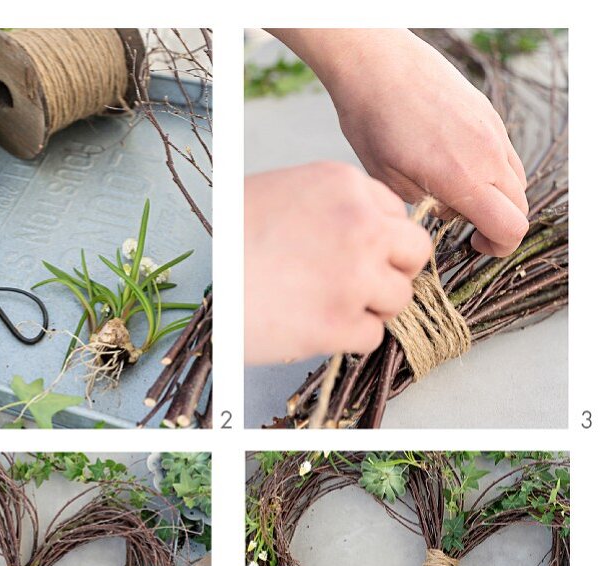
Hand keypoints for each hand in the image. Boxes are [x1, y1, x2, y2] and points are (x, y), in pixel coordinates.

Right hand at [244, 162, 431, 363]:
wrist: (192, 281)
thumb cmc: (225, 240)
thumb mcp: (277, 194)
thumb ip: (327, 207)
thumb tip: (360, 234)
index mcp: (344, 185)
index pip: (396, 215)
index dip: (378, 240)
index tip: (355, 255)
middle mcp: (361, 226)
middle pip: (414, 254)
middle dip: (392, 272)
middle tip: (359, 285)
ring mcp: (355, 277)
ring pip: (398, 299)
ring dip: (369, 308)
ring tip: (323, 306)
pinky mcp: (341, 324)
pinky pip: (371, 336)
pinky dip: (346, 339)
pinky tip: (311, 326)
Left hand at [272, 29, 528, 256]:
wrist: (378, 65)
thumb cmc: (373, 121)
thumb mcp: (386, 179)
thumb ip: (423, 204)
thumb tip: (444, 212)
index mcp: (462, 177)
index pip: (509, 226)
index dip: (498, 247)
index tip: (474, 249)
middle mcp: (487, 154)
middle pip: (518, 206)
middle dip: (497, 226)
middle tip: (464, 232)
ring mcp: (492, 131)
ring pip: (515, 180)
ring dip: (495, 199)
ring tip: (454, 198)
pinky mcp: (488, 115)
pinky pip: (505, 155)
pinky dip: (491, 173)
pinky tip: (454, 169)